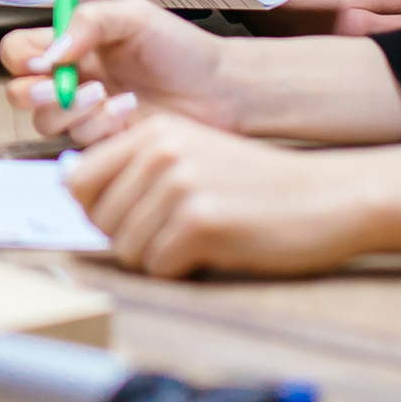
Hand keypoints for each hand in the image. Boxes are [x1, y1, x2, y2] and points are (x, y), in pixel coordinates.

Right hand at [0, 0, 238, 140]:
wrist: (219, 89)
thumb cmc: (183, 49)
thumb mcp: (134, 16)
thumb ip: (87, 22)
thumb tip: (51, 51)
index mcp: (73, 43)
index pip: (20, 51)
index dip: (22, 59)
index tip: (44, 62)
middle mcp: (73, 78)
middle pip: (21, 93)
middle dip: (39, 94)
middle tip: (66, 87)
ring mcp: (86, 111)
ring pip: (48, 122)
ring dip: (76, 110)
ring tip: (110, 96)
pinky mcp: (103, 139)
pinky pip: (80, 141)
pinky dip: (101, 126)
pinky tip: (129, 111)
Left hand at [59, 114, 376, 278]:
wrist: (325, 198)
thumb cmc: (259, 185)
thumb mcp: (193, 154)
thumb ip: (138, 168)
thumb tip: (75, 195)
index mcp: (154, 131)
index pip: (78, 180)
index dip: (96, 211)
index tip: (125, 220)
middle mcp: (160, 151)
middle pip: (100, 220)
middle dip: (131, 239)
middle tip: (175, 235)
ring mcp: (179, 185)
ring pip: (126, 248)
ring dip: (158, 257)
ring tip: (198, 240)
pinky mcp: (200, 222)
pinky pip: (158, 267)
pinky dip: (181, 271)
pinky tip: (213, 252)